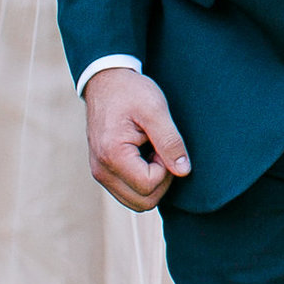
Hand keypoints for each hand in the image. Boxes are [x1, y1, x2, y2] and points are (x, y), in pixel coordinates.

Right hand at [83, 68, 191, 210]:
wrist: (106, 81)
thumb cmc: (130, 91)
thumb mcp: (156, 109)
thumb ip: (170, 141)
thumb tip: (183, 171)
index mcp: (112, 155)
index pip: (150, 185)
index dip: (166, 167)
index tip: (162, 142)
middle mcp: (101, 171)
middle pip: (144, 202)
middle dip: (161, 179)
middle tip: (159, 149)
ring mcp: (100, 174)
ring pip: (137, 202)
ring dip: (152, 181)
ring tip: (152, 151)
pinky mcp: (104, 172)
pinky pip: (129, 192)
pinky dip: (142, 180)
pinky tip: (144, 155)